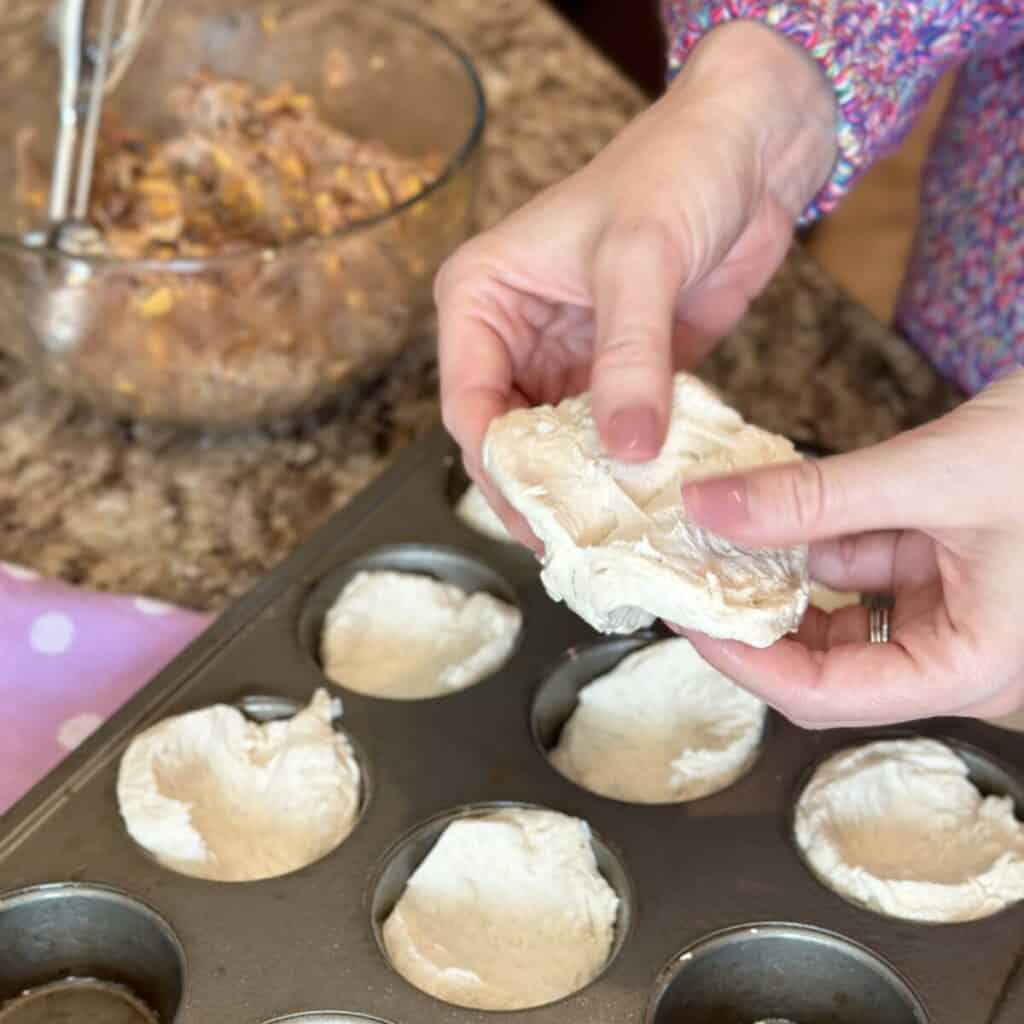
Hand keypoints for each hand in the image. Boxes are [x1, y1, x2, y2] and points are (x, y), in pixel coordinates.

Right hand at [436, 22, 836, 546]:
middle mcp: (512, 337)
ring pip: (557, 447)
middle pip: (509, 440)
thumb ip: (629, 357)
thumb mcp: (640, 259)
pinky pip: (610, 436)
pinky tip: (650, 503)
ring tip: (614, 540)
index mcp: (481, 299)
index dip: (498, 471)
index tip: (539, 523)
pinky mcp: (617, 376)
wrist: (746, 152)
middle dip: (539, 492)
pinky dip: (627, 469)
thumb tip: (625, 453)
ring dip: (584, 489)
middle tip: (578, 548)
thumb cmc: (674, 173)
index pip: (469, 408)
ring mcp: (564, 361)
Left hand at [679, 369, 1023, 727]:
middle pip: (826, 660)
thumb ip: (816, 498)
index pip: (826, 695)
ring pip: (841, 607)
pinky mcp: (948, 564)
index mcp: (971, 667)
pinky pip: (866, 562)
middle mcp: (960, 652)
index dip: (744, 662)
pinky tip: (774, 503)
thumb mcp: (935, 475)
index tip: (685, 615)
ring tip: (718, 528)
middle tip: (689, 571)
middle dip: (755, 614)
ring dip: (780, 568)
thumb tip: (707, 508)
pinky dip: (819, 534)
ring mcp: (955, 609)